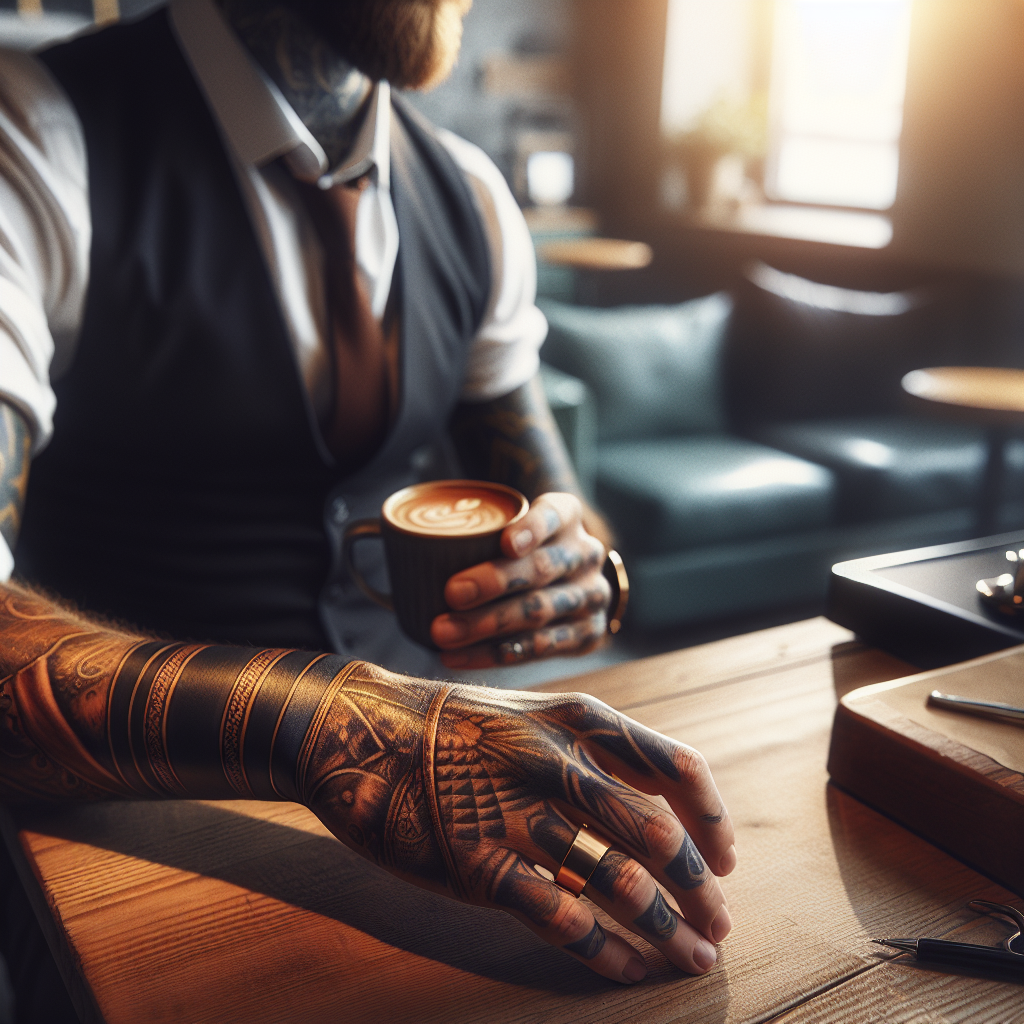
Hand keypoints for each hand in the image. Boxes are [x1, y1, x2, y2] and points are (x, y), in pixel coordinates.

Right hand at [300, 665, 735, 983]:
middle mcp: (556, 763)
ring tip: (692, 956)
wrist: (360, 732)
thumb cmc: (453, 728)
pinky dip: (607, 952)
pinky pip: (563, 920)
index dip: (713, 818)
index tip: (727, 858)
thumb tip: (655, 808)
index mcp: (577, 721)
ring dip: (668, 928)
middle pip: (658, 834)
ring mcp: (517, 815)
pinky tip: (628, 969)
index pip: (675, 767)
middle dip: (700, 888)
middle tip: (719, 923)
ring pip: (620, 882)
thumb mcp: (531, 716)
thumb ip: (590, 754)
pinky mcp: (479, 866)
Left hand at [431, 492, 609, 667]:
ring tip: (444, 632)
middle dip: (495, 582)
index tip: (503, 542)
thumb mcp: (512, 523)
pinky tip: (461, 656)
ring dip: (487, 625)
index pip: (552, 514)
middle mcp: (585, 554)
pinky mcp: (588, 634)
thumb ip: (473, 529)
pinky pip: (541, 648)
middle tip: (451, 592)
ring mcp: (591, 596)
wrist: (571, 579)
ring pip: (539, 611)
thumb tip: (389, 535)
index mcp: (567, 516)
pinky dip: (497, 654)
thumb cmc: (521, 548)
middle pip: (541, 569)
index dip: (531, 529)